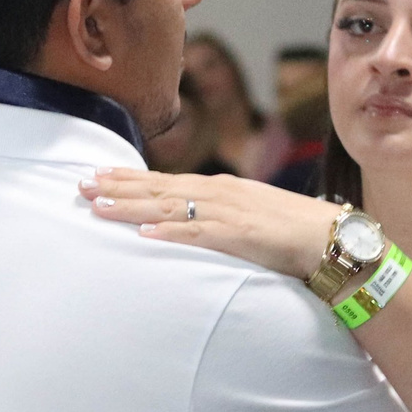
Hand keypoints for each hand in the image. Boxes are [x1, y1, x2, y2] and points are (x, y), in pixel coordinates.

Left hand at [80, 169, 341, 281]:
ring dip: (131, 206)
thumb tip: (189, 221)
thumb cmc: (292, 231)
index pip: (165, 180)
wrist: (331, 237)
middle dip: (117, 187)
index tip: (98, 174)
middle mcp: (219, 193)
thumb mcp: (249, 215)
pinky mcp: (239, 235)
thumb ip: (219, 215)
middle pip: (158, 188)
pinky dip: (170, 232)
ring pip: (169, 207)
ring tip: (98, 205)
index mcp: (220, 188)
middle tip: (81, 185)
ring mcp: (228, 212)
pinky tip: (144, 232)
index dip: (129, 178)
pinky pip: (197, 234)